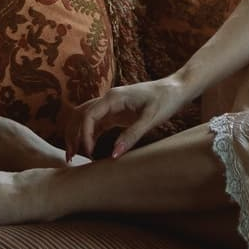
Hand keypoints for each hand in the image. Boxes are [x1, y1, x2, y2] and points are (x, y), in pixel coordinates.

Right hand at [63, 74, 190, 159]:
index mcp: (113, 97)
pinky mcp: (115, 112)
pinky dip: (88, 135)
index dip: (84, 135)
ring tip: (73, 155)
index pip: (88, 115)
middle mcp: (108, 99)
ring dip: (77, 134)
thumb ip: (132, 135)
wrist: (176, 89)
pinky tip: (88, 150)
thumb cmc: (165, 100)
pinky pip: (95, 123)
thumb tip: (114, 155)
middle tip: (71, 158)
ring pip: (84, 118)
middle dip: (74, 135)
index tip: (89, 153)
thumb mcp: (151, 119)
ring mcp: (110, 105)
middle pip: (80, 116)